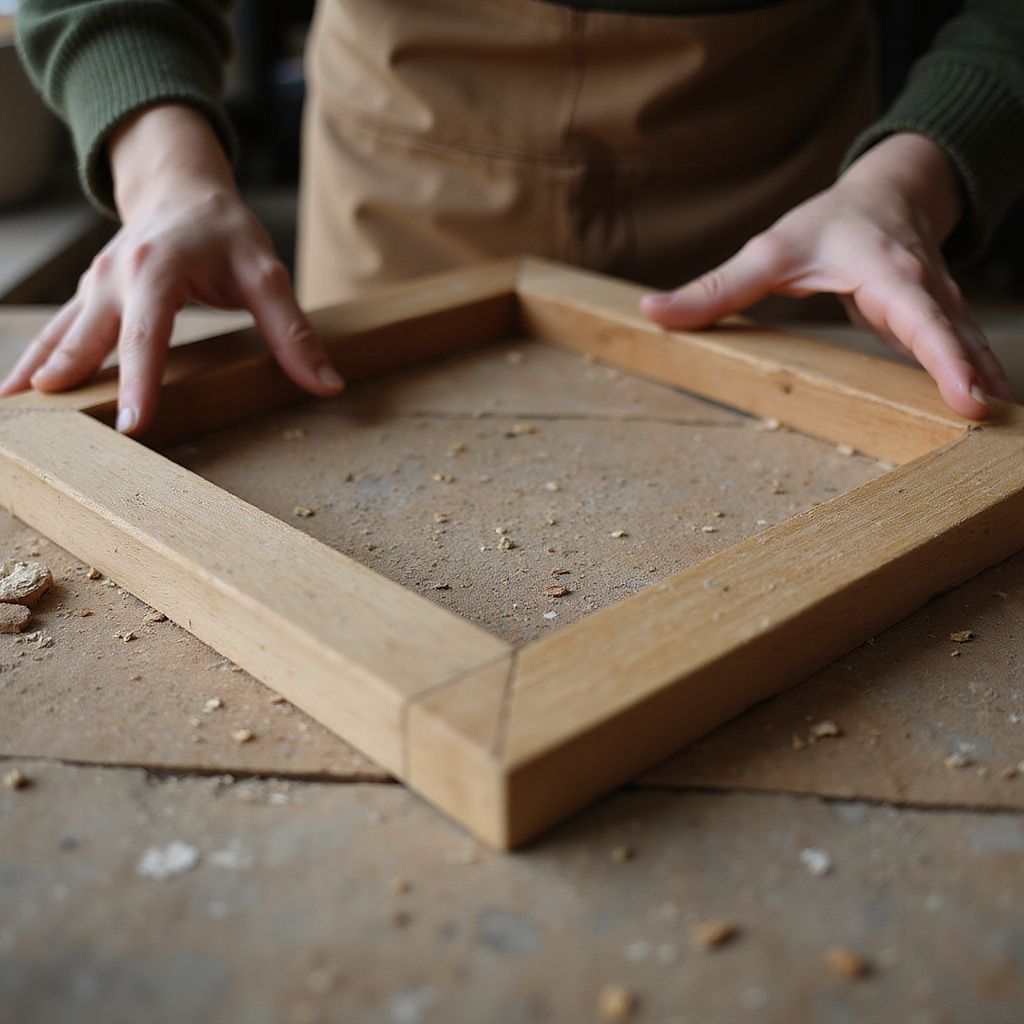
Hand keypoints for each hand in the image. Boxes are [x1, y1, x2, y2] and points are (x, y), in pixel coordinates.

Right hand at [0, 104, 342, 433]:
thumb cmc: (225, 230)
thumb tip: (327, 385)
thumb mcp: (267, 273)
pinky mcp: (87, 297)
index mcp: (157, 269)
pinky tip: (14, 395)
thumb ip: (293, 331)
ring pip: (60, 337)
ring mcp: (93, 286)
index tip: (131, 426)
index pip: (147, 334)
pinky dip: (36, 363)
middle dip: (69, 384)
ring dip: (37, 375)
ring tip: (14, 418)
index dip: (140, 381)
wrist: (179, 186)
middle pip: (88, 339)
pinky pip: (56, 334)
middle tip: (54, 438)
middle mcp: (114, 277)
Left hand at [641, 132, 1012, 419]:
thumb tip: (653, 313)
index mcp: (887, 272)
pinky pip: (965, 354)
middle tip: (993, 432)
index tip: (969, 398)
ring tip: (1003, 439)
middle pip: (957, 340)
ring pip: (971, 348)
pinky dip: (978, 382)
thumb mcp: (769, 250)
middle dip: (978, 382)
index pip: (922, 318)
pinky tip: (989, 421)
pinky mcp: (941, 321)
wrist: (890, 191)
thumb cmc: (830, 222)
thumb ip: (716, 288)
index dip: (945, 358)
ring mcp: (940, 306)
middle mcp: (925, 289)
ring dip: (987, 388)